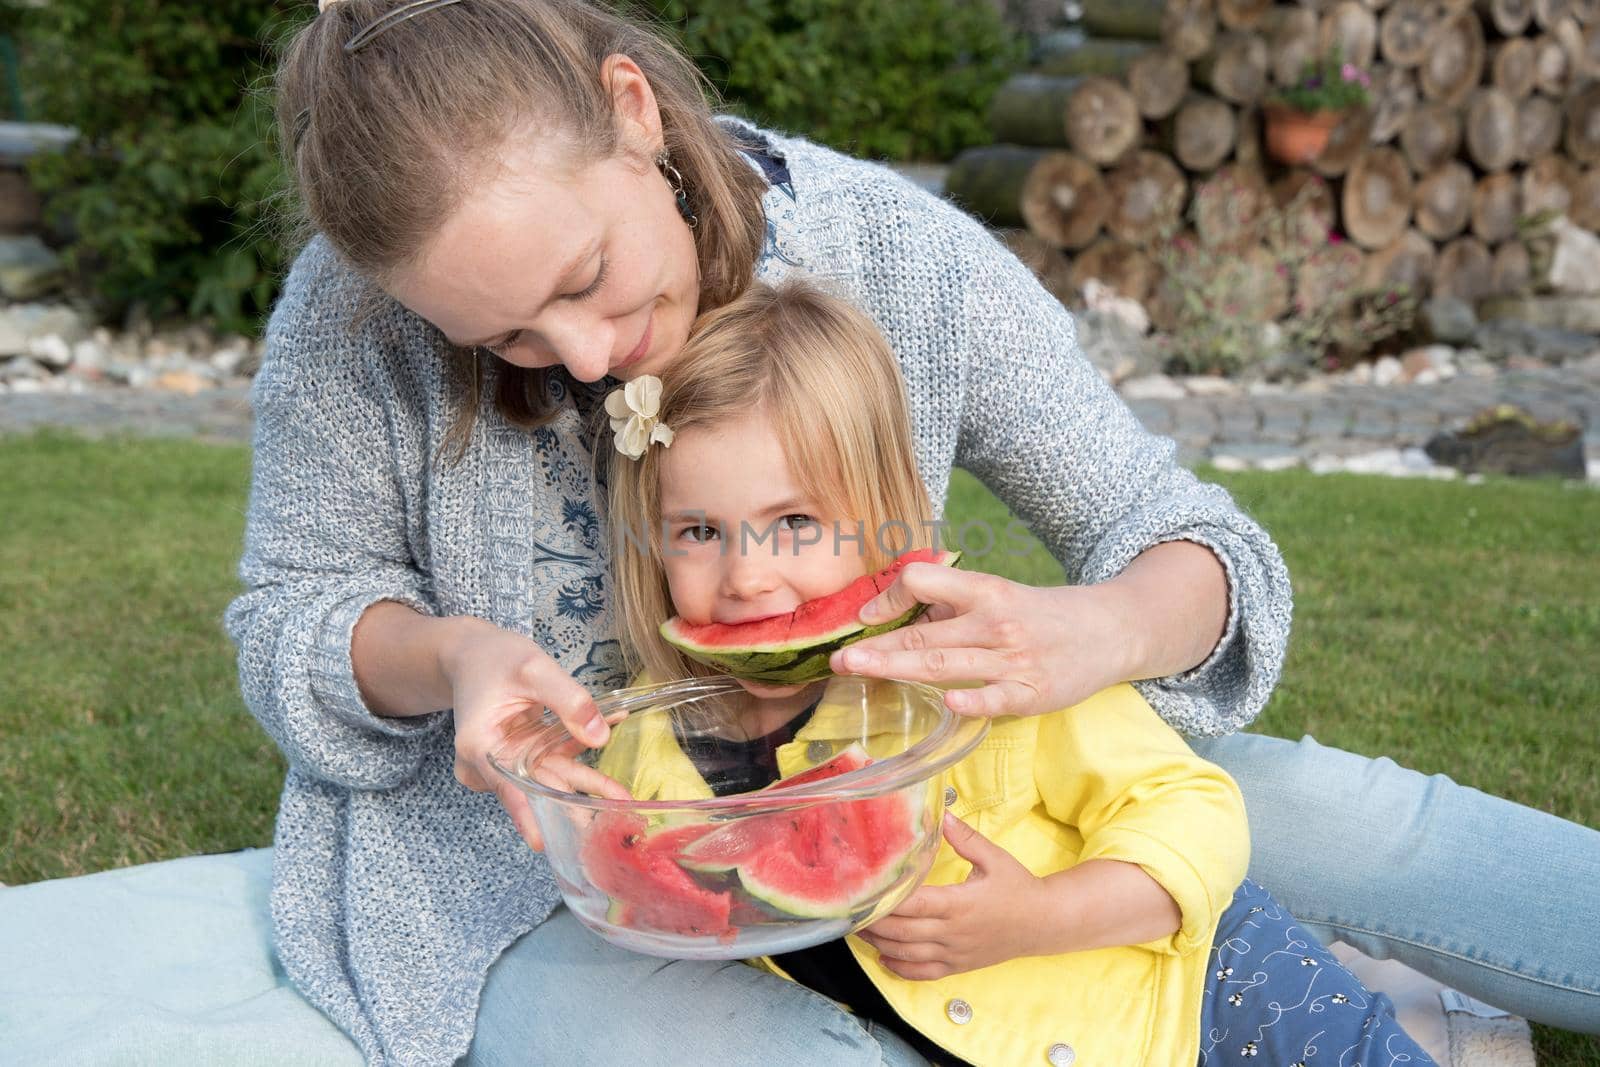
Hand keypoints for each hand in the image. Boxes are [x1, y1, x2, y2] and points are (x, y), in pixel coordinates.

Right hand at [439, 618, 614, 851]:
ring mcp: (508, 761)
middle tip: (610, 825)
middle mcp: (491, 763)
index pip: (507, 788)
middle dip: (573, 806)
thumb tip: (600, 737)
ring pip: (551, 780)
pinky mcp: (523, 755)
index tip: (543, 843)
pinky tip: (612, 735)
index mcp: (479, 747)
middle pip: (536, 790)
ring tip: (623, 799)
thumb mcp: (533, 669)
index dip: (527, 817)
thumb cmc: (493, 658)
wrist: (473, 654)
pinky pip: (556, 761)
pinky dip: (582, 754)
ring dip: (587, 786)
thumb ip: (567, 700)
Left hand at [827, 564, 1132, 717]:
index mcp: (985, 591)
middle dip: (878, 646)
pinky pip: (995, 698)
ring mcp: (1012, 659)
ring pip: (946, 663)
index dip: (889, 596)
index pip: (923, 581)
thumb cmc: (1044, 614)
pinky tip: (948, 701)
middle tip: (838, 659)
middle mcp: (994, 622)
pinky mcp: (1031, 693)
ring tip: (861, 671)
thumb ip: (954, 603)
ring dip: (899, 667)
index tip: (865, 616)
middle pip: (925, 631)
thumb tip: (901, 609)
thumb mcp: (1001, 594)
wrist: (1112, 630)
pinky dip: (972, 699)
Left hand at [855, 814, 1046, 979]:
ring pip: (907, 954)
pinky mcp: (958, 965)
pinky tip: (884, 958)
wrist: (1044, 923)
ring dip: (879, 944)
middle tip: (849, 911)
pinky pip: (923, 972)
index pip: (913, 904)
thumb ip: (965, 838)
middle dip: (872, 923)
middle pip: (901, 932)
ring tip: (858, 931)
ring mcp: (954, 952)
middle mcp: (952, 931)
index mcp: (958, 903)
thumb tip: (941, 814)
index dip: (885, 901)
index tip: (864, 892)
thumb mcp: (994, 858)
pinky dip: (900, 968)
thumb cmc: (1018, 888)